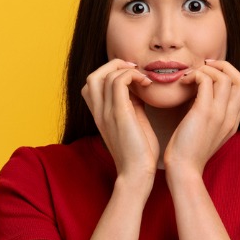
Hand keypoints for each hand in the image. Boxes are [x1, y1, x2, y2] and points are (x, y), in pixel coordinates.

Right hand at [81, 59, 158, 180]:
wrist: (137, 173)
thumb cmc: (139, 153)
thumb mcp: (132, 123)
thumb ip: (131, 105)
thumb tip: (138, 88)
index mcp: (100, 115)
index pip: (92, 84)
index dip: (110, 73)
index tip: (132, 77)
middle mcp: (98, 112)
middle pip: (93, 76)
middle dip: (114, 66)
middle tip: (135, 71)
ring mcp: (106, 112)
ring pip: (103, 75)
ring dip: (124, 69)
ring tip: (142, 77)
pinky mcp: (118, 114)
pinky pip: (118, 82)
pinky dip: (133, 75)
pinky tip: (147, 83)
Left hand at [163, 59, 239, 174]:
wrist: (184, 170)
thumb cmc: (188, 153)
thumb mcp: (207, 134)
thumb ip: (211, 117)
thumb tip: (201, 97)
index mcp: (233, 122)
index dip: (231, 77)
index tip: (212, 76)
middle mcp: (231, 117)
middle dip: (224, 67)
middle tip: (205, 67)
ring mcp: (220, 114)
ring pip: (226, 77)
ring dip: (207, 70)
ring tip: (191, 75)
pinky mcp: (205, 112)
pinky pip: (206, 81)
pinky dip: (195, 75)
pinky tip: (184, 82)